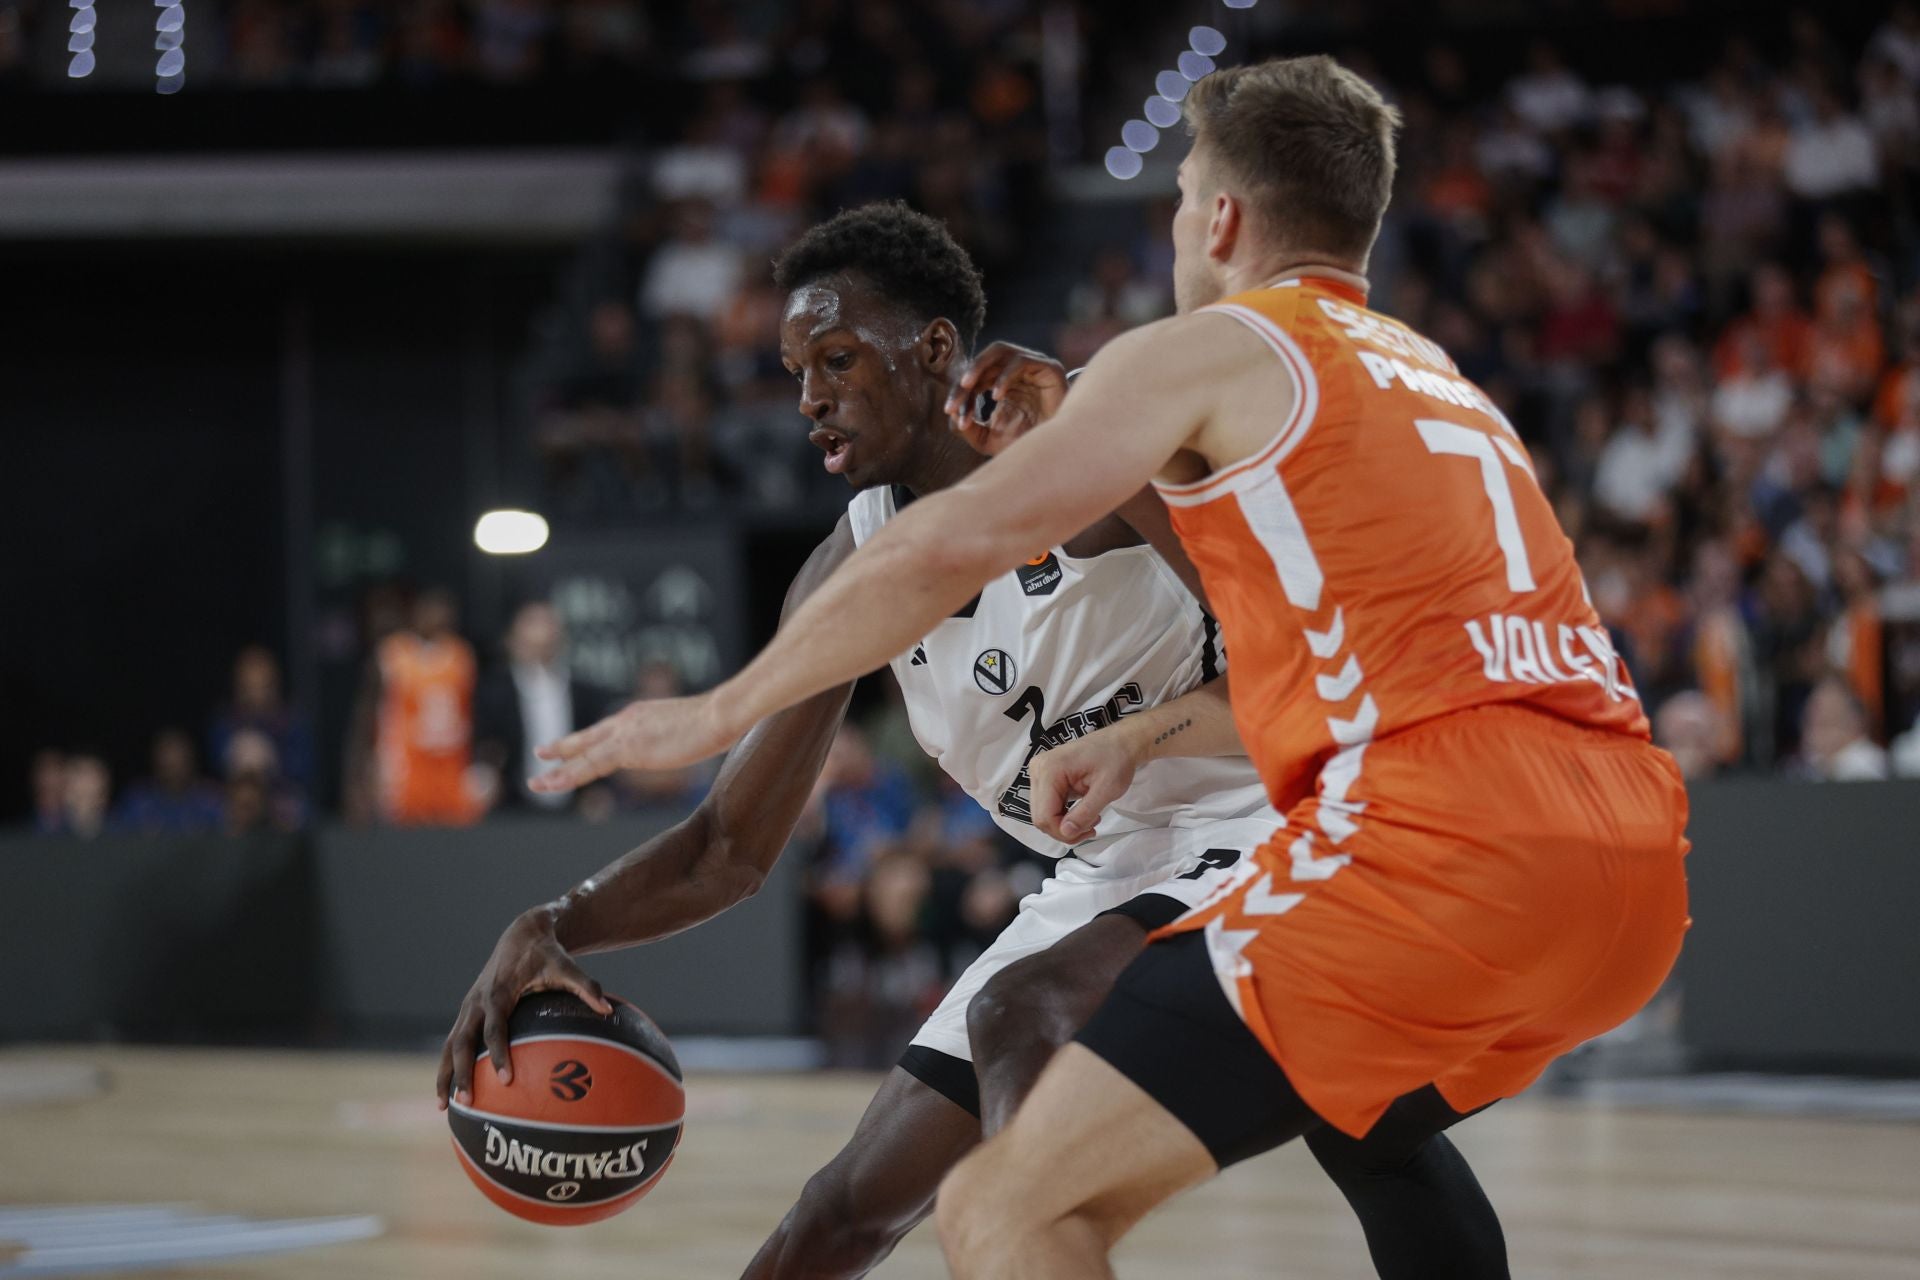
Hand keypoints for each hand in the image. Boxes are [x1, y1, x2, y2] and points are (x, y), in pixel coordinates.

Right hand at [436, 906, 611, 1108]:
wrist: (521, 935)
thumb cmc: (546, 954)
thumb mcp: (566, 965)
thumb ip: (586, 987)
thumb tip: (607, 1009)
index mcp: (498, 993)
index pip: (495, 1028)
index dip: (499, 1053)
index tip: (506, 1080)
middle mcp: (477, 1002)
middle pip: (461, 1042)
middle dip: (462, 1072)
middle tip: (468, 1102)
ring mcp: (468, 1007)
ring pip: (449, 1045)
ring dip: (445, 1074)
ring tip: (446, 1107)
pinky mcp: (467, 1012)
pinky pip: (453, 1042)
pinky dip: (448, 1065)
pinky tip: (452, 1091)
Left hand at [531, 693, 739, 793]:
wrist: (720, 714)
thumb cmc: (718, 721)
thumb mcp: (694, 729)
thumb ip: (684, 736)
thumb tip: (698, 741)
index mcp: (641, 715)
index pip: (608, 731)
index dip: (588, 740)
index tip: (574, 744)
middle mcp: (627, 720)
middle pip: (587, 738)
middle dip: (563, 748)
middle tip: (540, 753)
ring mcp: (624, 733)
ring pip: (582, 755)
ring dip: (557, 771)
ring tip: (536, 783)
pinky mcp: (626, 749)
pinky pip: (588, 766)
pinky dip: (567, 775)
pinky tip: (551, 784)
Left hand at [944, 341, 1069, 455]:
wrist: (1060, 450)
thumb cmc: (1026, 444)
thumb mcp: (989, 441)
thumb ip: (969, 430)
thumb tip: (952, 418)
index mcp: (1003, 382)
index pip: (975, 378)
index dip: (960, 393)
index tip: (951, 412)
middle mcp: (1017, 370)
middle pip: (984, 361)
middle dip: (965, 379)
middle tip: (954, 400)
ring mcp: (1033, 366)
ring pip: (1000, 350)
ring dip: (980, 366)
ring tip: (967, 385)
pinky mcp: (1049, 367)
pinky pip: (1022, 361)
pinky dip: (1005, 375)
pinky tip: (997, 396)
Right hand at [1027, 725, 1144, 843]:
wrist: (1119, 742)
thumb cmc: (1116, 761)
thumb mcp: (1106, 790)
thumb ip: (1085, 813)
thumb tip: (1066, 833)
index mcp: (1049, 770)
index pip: (1044, 816)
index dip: (1064, 832)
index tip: (1090, 830)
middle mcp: (1037, 770)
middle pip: (1040, 817)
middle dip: (1065, 830)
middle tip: (1092, 827)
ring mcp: (1038, 773)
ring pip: (1043, 814)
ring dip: (1064, 824)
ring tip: (1090, 818)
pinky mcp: (1044, 777)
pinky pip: (1047, 805)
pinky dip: (1063, 815)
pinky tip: (1081, 812)